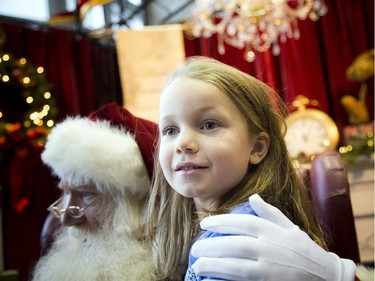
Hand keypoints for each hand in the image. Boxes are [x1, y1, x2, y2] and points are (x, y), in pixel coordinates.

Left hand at [191, 194, 355, 280]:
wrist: (325, 277)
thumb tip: (253, 197)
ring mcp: (269, 267)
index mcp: (273, 231)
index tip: (204, 224)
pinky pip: (242, 280)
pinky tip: (212, 279)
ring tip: (197, 264)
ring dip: (213, 264)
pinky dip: (226, 279)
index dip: (221, 222)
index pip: (242, 223)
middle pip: (234, 244)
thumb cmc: (304, 250)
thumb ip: (270, 212)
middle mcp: (269, 247)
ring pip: (236, 264)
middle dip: (211, 245)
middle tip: (195, 248)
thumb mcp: (290, 227)